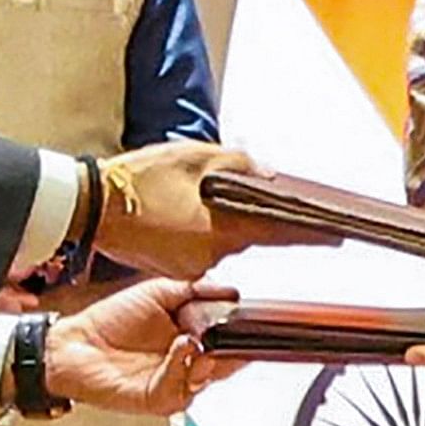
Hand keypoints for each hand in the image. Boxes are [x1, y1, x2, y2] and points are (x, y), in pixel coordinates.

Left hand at [42, 278, 242, 416]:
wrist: (76, 344)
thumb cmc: (110, 322)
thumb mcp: (158, 293)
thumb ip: (195, 289)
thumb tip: (228, 290)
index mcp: (190, 339)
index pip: (227, 343)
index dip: (240, 335)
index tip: (249, 323)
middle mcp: (185, 364)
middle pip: (224, 365)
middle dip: (232, 352)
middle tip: (230, 336)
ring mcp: (173, 383)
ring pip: (205, 379)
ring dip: (206, 360)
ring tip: (195, 340)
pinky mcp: (158, 398)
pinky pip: (179, 389)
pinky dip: (181, 367)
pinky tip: (179, 348)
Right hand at [93, 141, 326, 278]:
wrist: (91, 206)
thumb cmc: (138, 180)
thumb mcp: (194, 156)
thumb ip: (237, 163)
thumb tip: (265, 173)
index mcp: (222, 228)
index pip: (277, 232)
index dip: (308, 233)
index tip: (333, 235)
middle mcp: (211, 255)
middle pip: (246, 236)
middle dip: (242, 213)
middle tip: (219, 190)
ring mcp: (190, 266)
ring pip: (219, 242)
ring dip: (214, 222)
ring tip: (184, 197)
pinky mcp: (172, 269)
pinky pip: (196, 250)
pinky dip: (195, 233)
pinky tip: (174, 213)